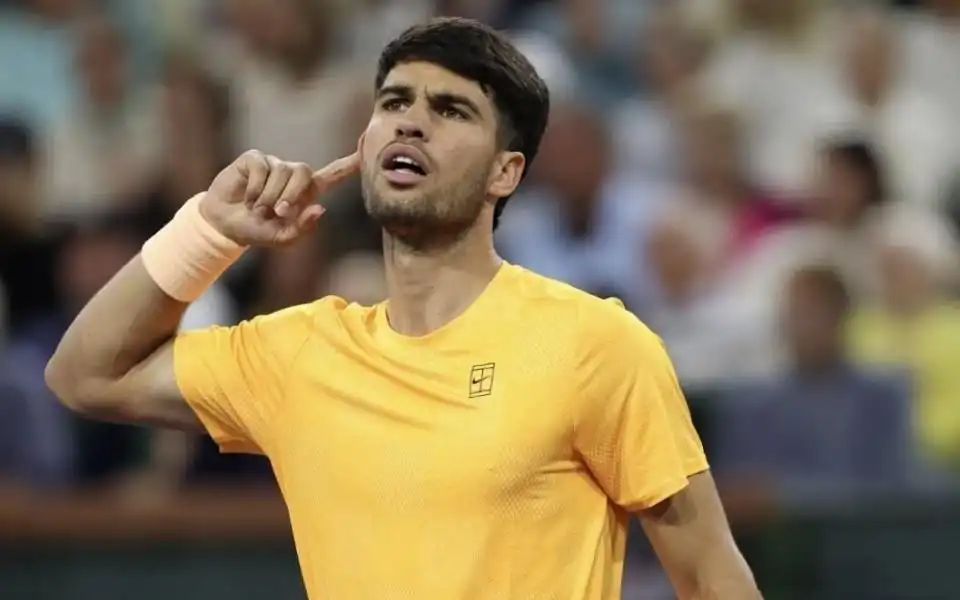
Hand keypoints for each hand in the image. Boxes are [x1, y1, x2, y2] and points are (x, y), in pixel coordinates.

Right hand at [200, 149, 358, 245]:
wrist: (225, 225)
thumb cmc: (257, 230)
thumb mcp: (281, 238)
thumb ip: (302, 228)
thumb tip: (319, 209)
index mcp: (306, 192)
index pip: (332, 174)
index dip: (348, 164)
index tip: (365, 149)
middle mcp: (292, 174)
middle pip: (303, 172)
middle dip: (290, 195)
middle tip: (277, 213)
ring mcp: (273, 164)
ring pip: (281, 173)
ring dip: (268, 197)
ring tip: (258, 209)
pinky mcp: (254, 159)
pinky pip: (261, 169)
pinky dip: (254, 189)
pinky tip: (247, 199)